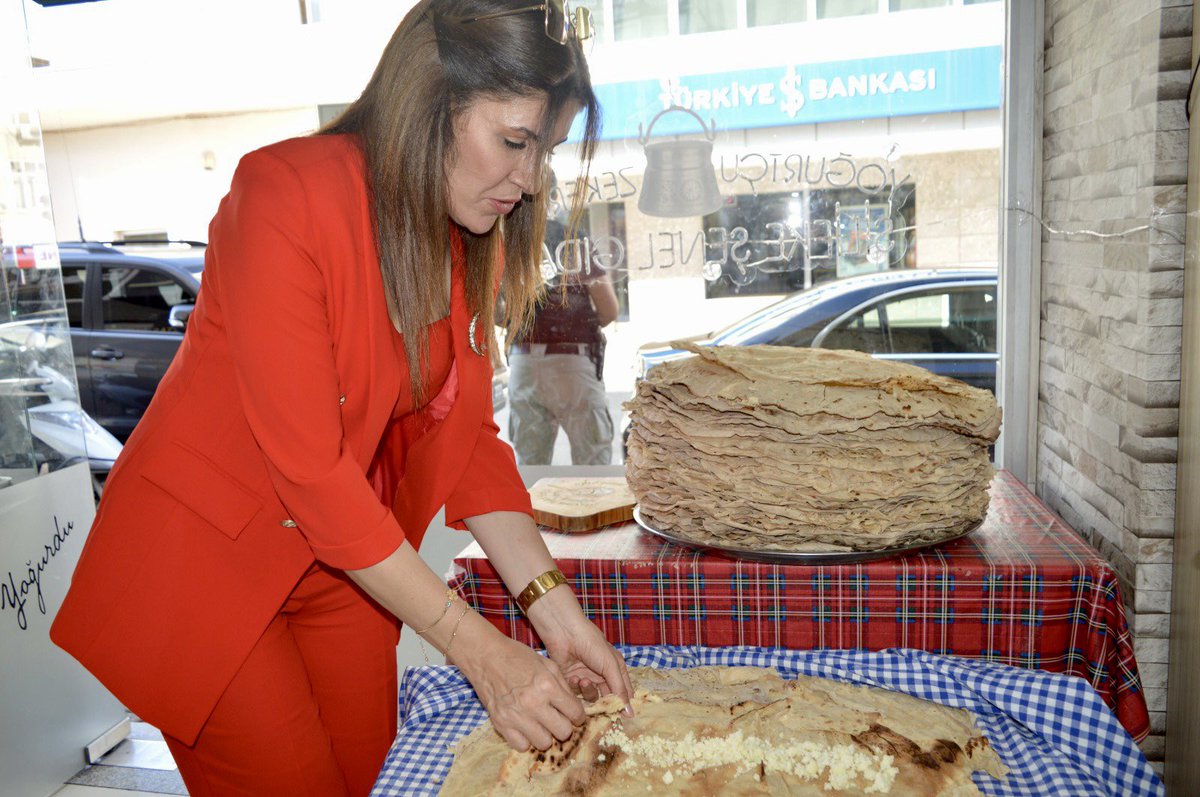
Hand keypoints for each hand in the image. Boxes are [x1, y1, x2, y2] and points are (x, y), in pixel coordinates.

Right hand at [454, 618, 585, 750]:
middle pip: (563, 732)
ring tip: (540, 723)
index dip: (578, 715)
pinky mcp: (500, 723)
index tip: (573, 714)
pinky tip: (525, 727)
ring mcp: (516, 716)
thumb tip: (574, 707)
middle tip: (557, 719)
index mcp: (547, 685)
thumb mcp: (546, 664)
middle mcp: (533, 703)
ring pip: (543, 743)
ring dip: (545, 735)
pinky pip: (521, 746)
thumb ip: (563, 686)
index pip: (575, 713)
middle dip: (564, 726)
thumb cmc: (517, 657)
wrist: (485, 657)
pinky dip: (525, 739)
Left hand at [527, 588, 633, 709]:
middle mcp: (602, 676)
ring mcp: (586, 678)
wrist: (565, 633)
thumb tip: (630, 714)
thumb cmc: (592, 644)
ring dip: (588, 692)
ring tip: (583, 681)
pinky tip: (574, 678)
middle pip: (606, 698)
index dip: (623, 705)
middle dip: (603, 703)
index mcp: (616, 670)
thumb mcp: (610, 666)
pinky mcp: (570, 680)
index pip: (624, 693)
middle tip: (601, 709)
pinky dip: (575, 687)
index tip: (622, 719)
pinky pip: (575, 693)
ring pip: (591, 697)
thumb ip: (619, 690)